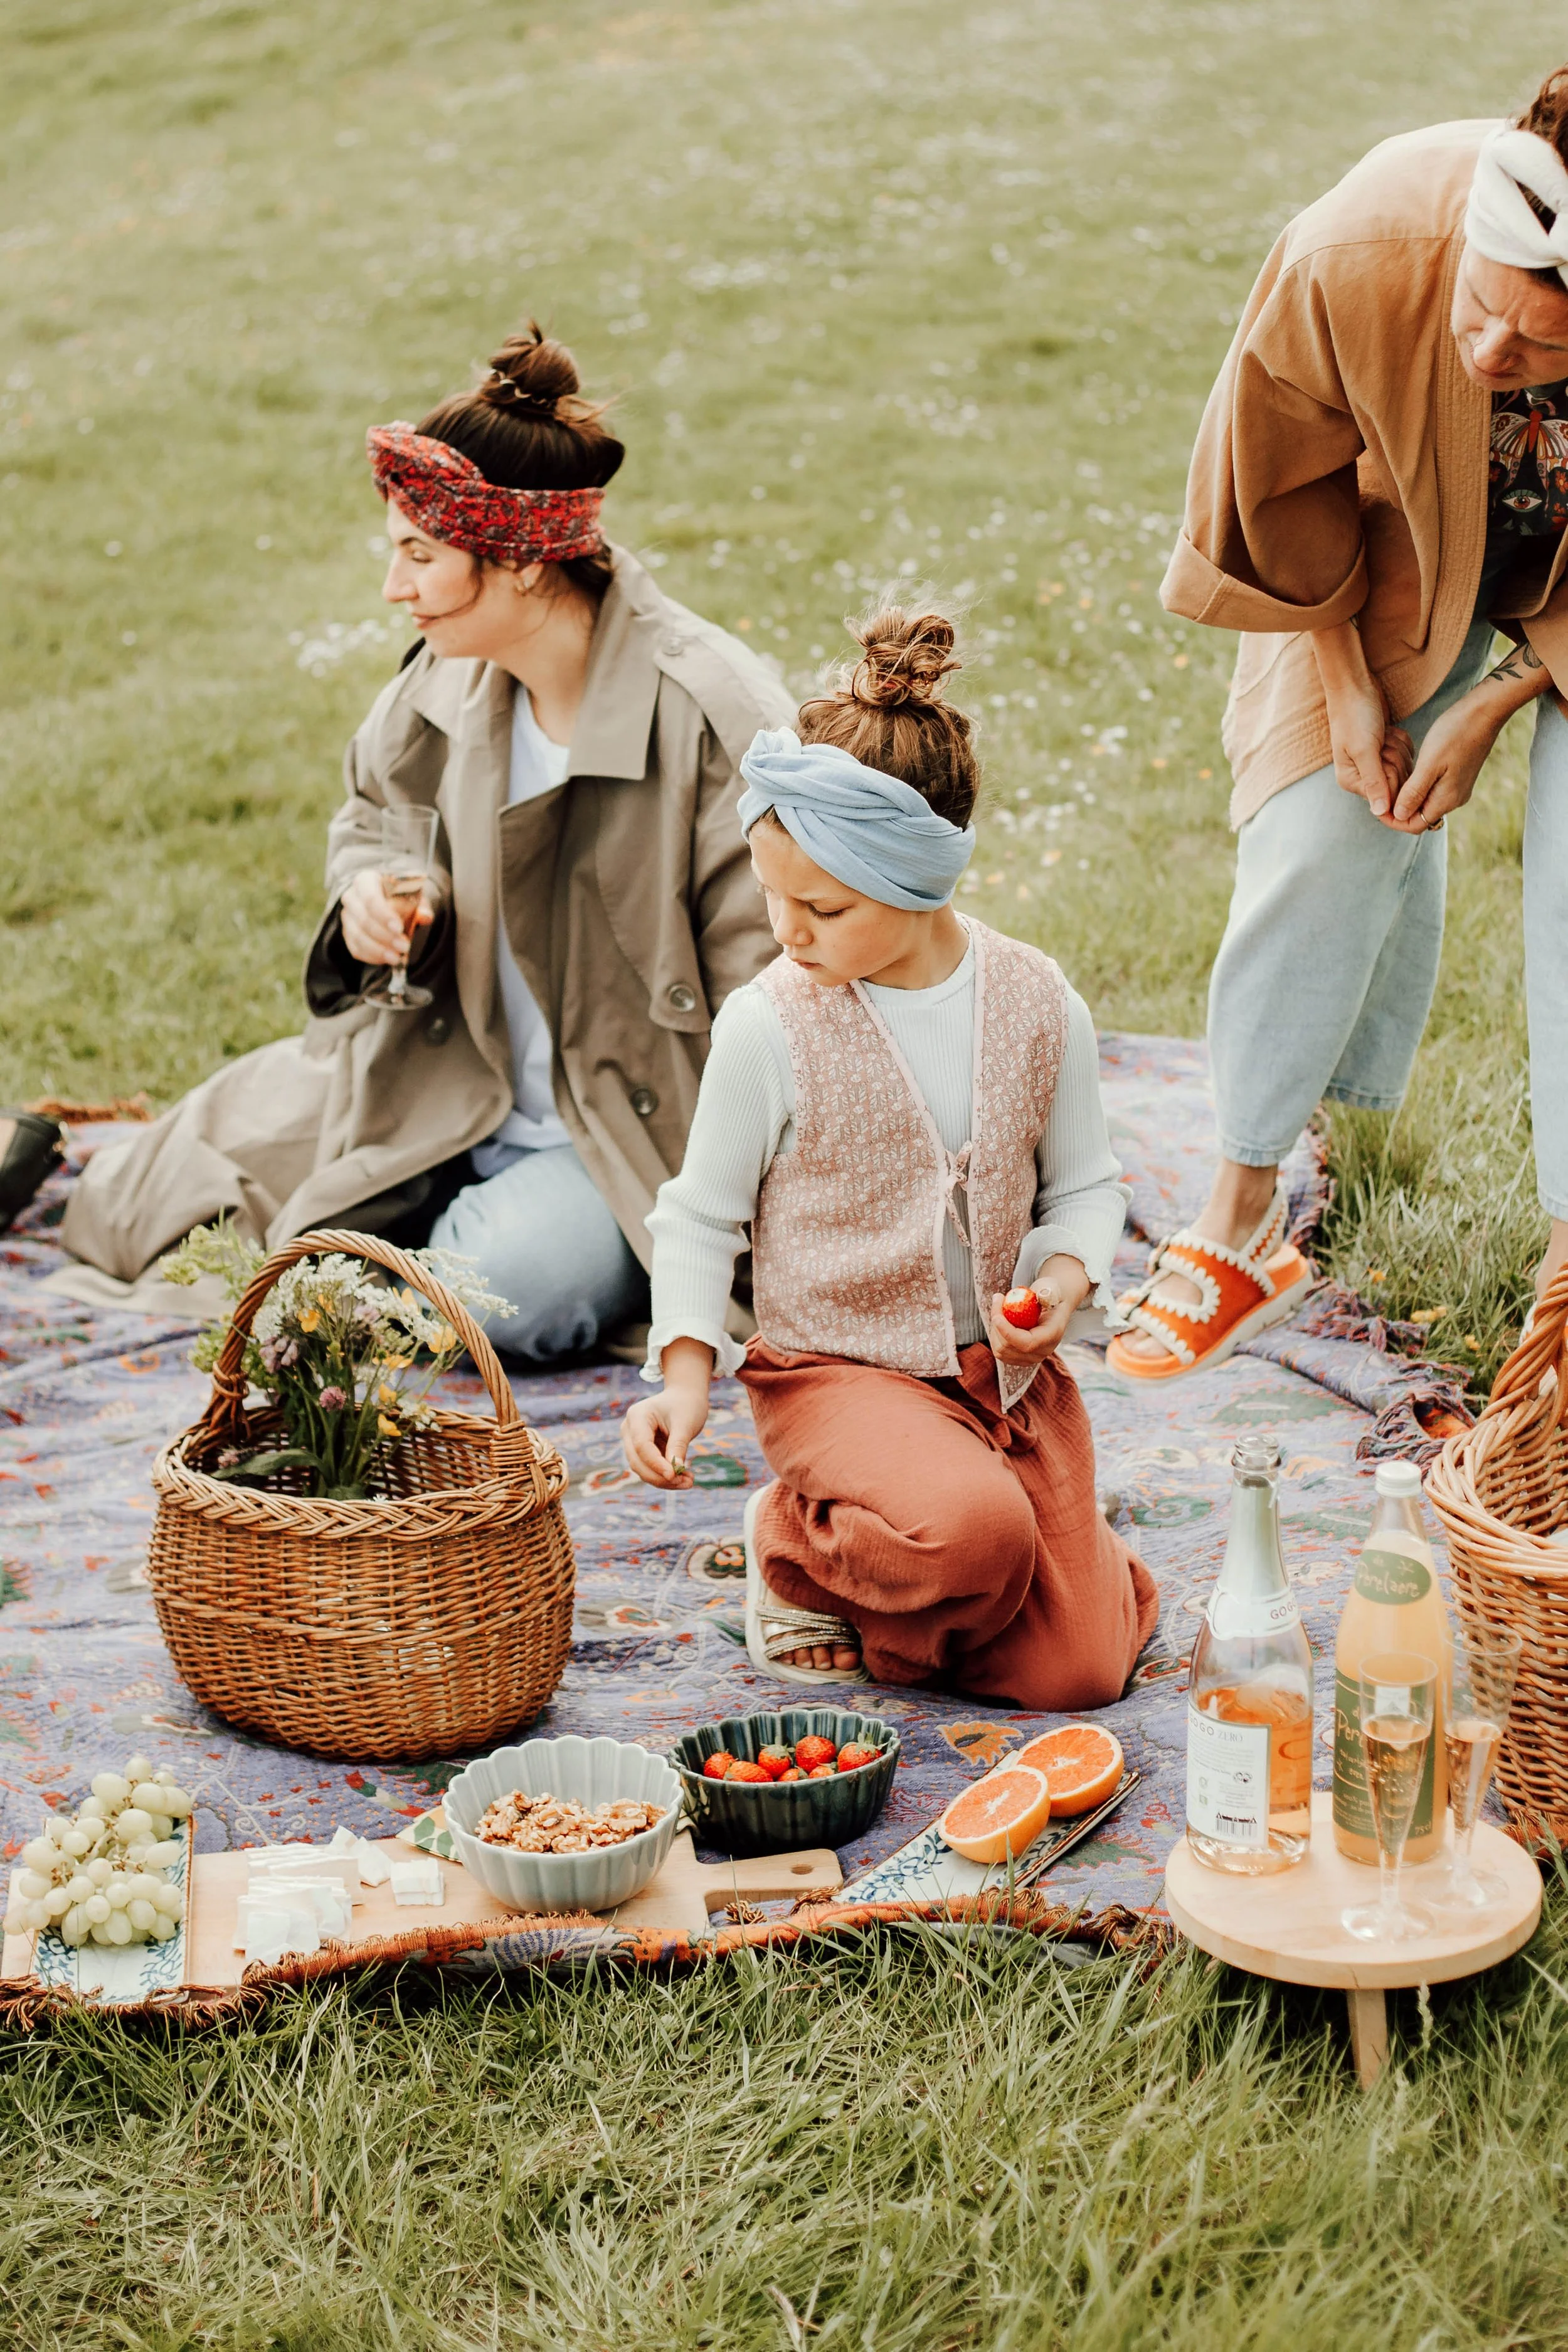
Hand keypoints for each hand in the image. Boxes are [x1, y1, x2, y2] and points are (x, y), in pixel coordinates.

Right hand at [340, 869, 433, 966]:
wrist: (386, 900)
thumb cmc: (399, 896)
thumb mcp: (412, 895)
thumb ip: (420, 905)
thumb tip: (425, 917)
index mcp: (366, 881)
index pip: (370, 898)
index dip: (384, 915)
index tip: (399, 929)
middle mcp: (352, 897)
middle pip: (364, 920)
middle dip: (385, 937)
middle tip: (404, 947)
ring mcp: (347, 917)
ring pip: (358, 937)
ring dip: (379, 950)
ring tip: (397, 957)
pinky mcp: (347, 934)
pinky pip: (356, 949)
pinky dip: (372, 957)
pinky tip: (387, 959)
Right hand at [620, 1339, 713, 1489]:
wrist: (685, 1397)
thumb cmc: (686, 1405)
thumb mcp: (685, 1423)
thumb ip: (678, 1446)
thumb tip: (674, 1473)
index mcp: (637, 1416)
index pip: (642, 1446)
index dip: (656, 1464)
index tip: (675, 1475)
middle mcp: (629, 1429)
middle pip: (637, 1461)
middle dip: (660, 1476)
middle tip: (686, 1483)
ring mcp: (633, 1441)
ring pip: (642, 1469)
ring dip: (664, 1480)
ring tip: (689, 1481)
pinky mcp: (642, 1452)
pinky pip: (650, 1469)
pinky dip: (666, 1477)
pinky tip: (685, 1478)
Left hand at [987, 1255, 1090, 1367]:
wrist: (1053, 1307)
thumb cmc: (1050, 1294)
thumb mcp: (1049, 1288)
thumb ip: (1041, 1291)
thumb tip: (1023, 1296)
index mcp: (1053, 1335)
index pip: (1027, 1343)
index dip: (1007, 1332)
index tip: (996, 1316)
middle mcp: (1042, 1351)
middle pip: (1009, 1347)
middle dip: (997, 1324)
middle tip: (997, 1298)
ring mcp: (1031, 1358)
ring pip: (1000, 1350)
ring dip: (994, 1328)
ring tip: (1000, 1308)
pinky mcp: (1019, 1359)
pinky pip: (999, 1351)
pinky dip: (995, 1334)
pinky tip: (1001, 1320)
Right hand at [1312, 621, 1410, 819]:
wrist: (1355, 686)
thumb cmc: (1355, 716)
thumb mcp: (1364, 750)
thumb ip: (1374, 782)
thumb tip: (1381, 813)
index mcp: (1351, 780)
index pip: (1383, 800)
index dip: (1393, 783)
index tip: (1385, 757)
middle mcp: (1363, 776)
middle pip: (1397, 786)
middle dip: (1395, 761)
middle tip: (1382, 742)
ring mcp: (1376, 763)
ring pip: (1404, 769)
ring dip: (1399, 748)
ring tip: (1383, 734)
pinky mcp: (1386, 750)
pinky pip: (1407, 754)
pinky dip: (1402, 741)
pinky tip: (1389, 730)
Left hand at [1386, 693, 1502, 831]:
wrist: (1484, 712)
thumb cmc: (1455, 734)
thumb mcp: (1429, 763)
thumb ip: (1414, 792)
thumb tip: (1399, 815)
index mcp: (1446, 800)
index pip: (1414, 825)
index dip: (1393, 820)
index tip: (1376, 806)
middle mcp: (1453, 799)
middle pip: (1418, 816)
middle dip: (1397, 809)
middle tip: (1379, 793)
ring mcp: (1456, 788)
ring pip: (1424, 802)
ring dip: (1406, 796)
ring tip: (1389, 782)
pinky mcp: (1456, 776)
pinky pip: (1431, 789)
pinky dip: (1416, 786)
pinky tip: (1405, 772)